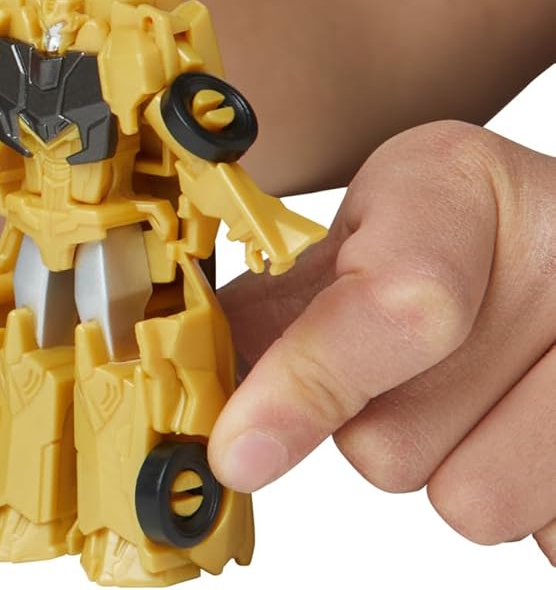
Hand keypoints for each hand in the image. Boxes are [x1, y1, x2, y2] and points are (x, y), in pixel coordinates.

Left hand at [210, 121, 555, 562]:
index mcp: (461, 183)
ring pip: (468, 501)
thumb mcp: (362, 232)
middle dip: (375, 424)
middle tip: (414, 365)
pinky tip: (521, 420)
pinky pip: (541, 528)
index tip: (237, 452)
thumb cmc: (453, 231)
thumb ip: (279, 307)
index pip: (397, 308)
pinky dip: (518, 494)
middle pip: (396, 442)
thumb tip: (190, 383)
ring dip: (448, 466)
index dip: (305, 388)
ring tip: (478, 391)